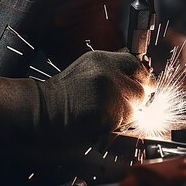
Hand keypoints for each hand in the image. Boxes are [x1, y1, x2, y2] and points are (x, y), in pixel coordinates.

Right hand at [0, 50, 150, 145]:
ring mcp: (110, 92)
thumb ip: (111, 69)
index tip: (138, 87)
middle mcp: (109, 72)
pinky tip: (100, 122)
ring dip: (127, 115)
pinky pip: (126, 122)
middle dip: (136, 100)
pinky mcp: (109, 112)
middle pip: (143, 88)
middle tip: (118, 106)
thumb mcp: (86, 70)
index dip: (141, 79)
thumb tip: (136, 75)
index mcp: (103, 59)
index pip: (138, 66)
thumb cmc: (62, 95)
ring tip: (104, 114)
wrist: (42, 111)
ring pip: (137, 108)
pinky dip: (118, 126)